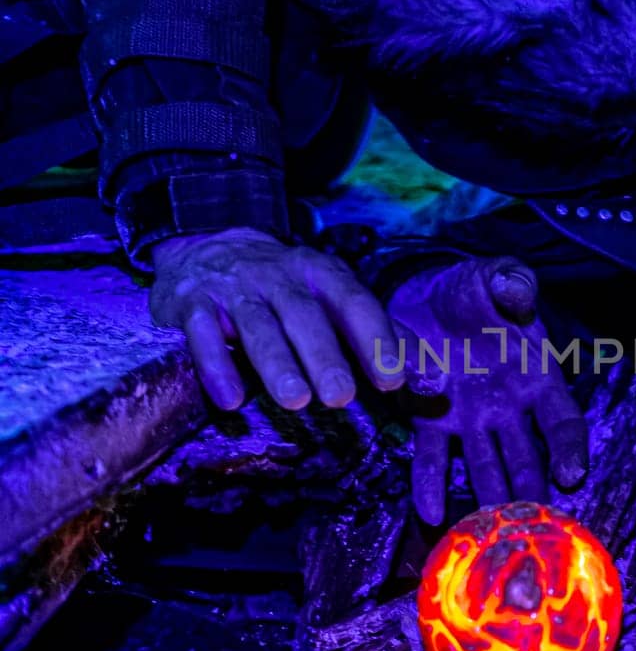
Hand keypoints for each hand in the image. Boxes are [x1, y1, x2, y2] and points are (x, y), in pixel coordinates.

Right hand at [150, 227, 405, 411]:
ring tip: (296, 401)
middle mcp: (276, 275)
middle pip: (304, 314)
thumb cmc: (281, 288)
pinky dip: (216, 366)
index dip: (374, 339)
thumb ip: (375, 336)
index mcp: (319, 272)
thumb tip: (430, 378)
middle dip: (324, 355)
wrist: (201, 250)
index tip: (393, 380)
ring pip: (257, 324)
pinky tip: (231, 400)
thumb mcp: (328, 299)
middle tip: (342, 397)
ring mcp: (232, 287)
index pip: (353, 301)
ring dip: (276, 364)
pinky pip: (202, 334)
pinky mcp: (190, 304)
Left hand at [390, 256, 588, 523]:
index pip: (563, 421)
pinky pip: (432, 457)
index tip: (571, 476)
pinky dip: (430, 484)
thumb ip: (513, 282)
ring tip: (486, 528)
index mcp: (535, 378)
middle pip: (525, 459)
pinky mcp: (429, 420)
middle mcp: (508, 409)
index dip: (570, 449)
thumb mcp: (496, 275)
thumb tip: (520, 296)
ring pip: (484, 467)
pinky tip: (430, 512)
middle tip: (528, 525)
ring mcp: (470, 420)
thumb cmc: (475, 288)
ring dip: (486, 498)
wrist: (426, 291)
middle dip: (528, 491)